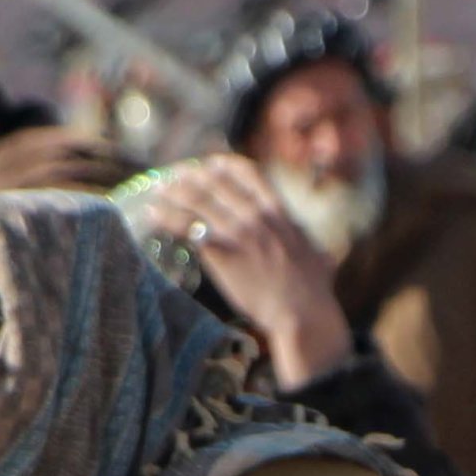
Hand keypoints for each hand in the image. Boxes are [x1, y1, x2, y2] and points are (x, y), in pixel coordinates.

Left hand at [144, 154, 352, 384]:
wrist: (302, 312)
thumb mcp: (316, 257)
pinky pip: (187, 228)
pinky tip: (152, 214)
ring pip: (198, 201)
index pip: (249, 175)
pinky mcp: (222, 253)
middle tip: (175, 175)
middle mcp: (256, 216)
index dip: (226, 166)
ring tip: (157, 189)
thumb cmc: (314, 292)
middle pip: (217, 184)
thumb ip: (308, 247)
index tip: (211, 163)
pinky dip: (166, 218)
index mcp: (279, 213)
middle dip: (192, 176)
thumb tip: (323, 253)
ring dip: (174, 192)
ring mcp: (238, 233)